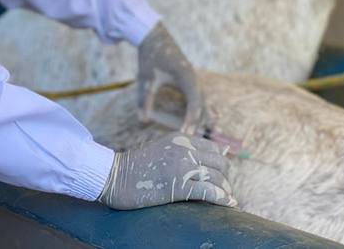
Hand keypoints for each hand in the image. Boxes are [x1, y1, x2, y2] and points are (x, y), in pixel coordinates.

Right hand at [98, 133, 235, 209]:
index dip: (221, 163)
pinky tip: (228, 204)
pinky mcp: (178, 186)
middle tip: (225, 190)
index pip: (214, 148)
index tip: (222, 175)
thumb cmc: (136, 166)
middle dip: (225, 177)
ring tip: (228, 200)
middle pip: (220, 163)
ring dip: (226, 190)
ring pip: (217, 177)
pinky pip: (209, 192)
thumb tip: (211, 155)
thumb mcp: (162, 148)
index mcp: (181, 139)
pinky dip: (222, 199)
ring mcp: (182, 167)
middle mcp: (184, 149)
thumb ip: (183, 149)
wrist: (115, 176)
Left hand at [137, 22, 202, 132]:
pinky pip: (201, 98)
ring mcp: (194, 79)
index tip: (186, 134)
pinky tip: (210, 120)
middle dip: (202, 123)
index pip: (194, 102)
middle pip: (203, 105)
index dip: (192, 119)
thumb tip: (142, 120)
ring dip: (206, 118)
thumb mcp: (146, 78)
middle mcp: (194, 79)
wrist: (154, 37)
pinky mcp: (191, 81)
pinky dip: (204, 110)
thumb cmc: (150, 57)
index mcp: (187, 76)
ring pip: (205, 102)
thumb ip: (145, 99)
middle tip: (199, 142)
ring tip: (210, 136)